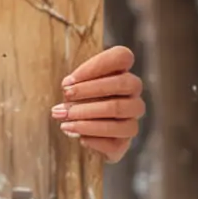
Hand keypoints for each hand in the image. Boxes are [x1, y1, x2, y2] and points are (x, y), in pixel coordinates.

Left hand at [51, 46, 144, 160]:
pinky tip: (79, 137)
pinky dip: (93, 138)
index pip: (122, 57)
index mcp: (121, 73)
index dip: (96, 65)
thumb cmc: (79, 102)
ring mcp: (132, 117)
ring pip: (118, 109)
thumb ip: (73, 86)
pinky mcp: (125, 141)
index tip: (69, 80)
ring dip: (87, 115)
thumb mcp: (74, 89)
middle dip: (89, 90)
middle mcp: (133, 93)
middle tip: (65, 97)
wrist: (83, 133)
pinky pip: (115, 140)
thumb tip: (68, 89)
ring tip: (64, 122)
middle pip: (122, 83)